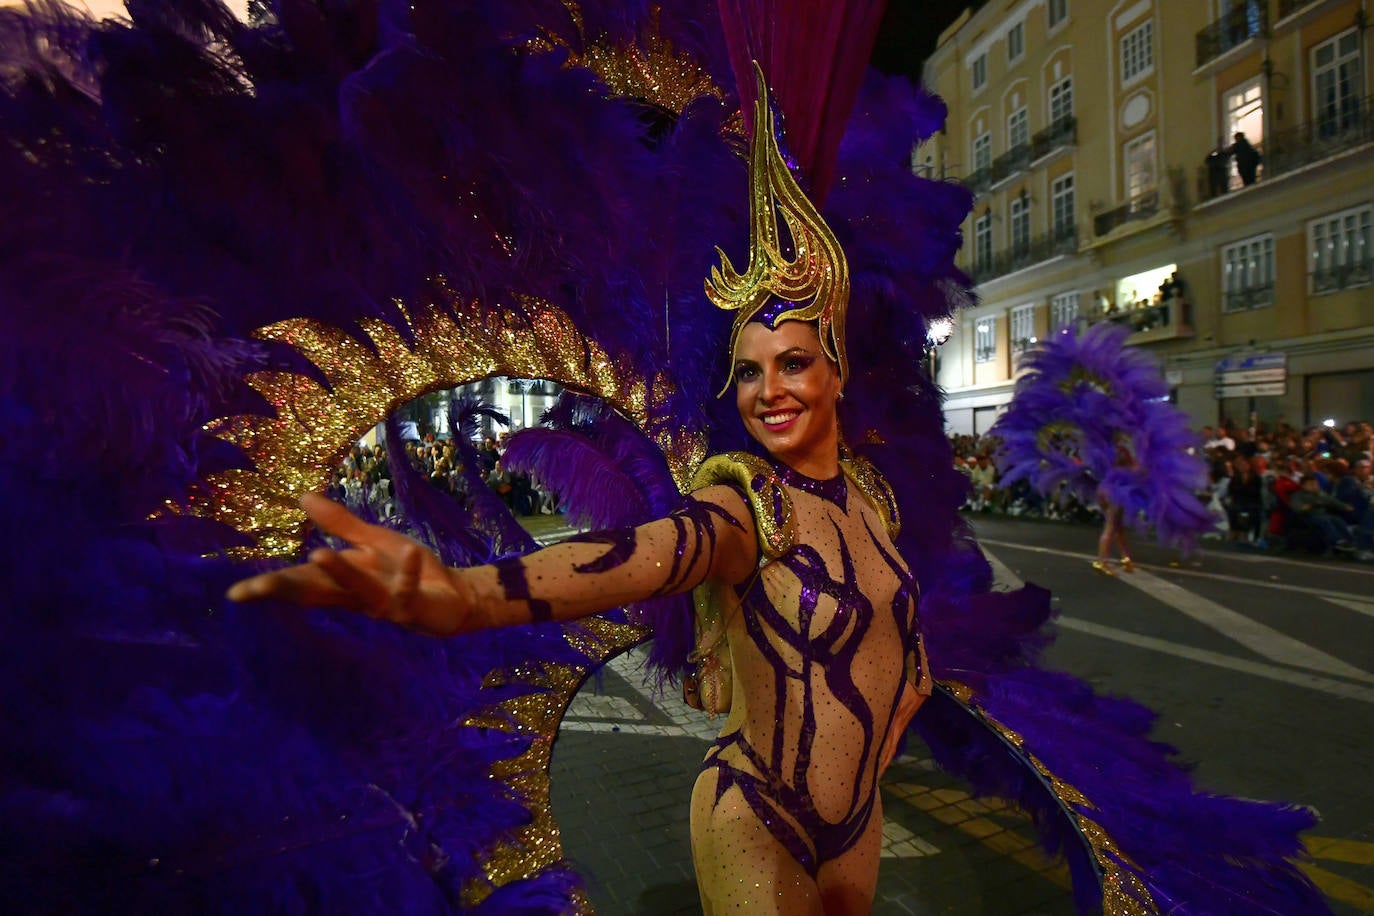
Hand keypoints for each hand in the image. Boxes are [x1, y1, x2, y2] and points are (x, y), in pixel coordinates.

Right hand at [225, 493, 473, 635]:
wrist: (453, 594)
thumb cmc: (408, 570)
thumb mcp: (373, 540)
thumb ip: (340, 523)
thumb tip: (302, 497)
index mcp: (343, 577)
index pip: (301, 581)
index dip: (269, 586)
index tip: (235, 593)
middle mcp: (357, 595)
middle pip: (318, 593)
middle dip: (287, 589)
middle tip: (254, 589)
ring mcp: (384, 604)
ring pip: (358, 593)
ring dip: (339, 575)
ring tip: (316, 554)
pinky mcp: (412, 608)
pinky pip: (407, 590)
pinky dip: (408, 573)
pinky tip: (409, 552)